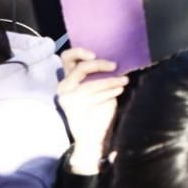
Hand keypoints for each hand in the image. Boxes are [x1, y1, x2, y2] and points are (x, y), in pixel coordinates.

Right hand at [57, 48, 127, 173]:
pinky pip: (96, 96)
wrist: (92, 136)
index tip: (95, 54)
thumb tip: (113, 61)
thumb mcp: (97, 88)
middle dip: (100, 65)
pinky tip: (119, 90)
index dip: (79, 52)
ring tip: (124, 81)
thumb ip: (97, 76)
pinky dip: (110, 91)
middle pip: (80, 68)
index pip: (66, 58)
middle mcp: (63, 87)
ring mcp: (67, 98)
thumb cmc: (98, 109)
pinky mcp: (74, 108)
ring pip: (92, 84)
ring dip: (111, 81)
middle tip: (115, 66)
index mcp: (68, 79)